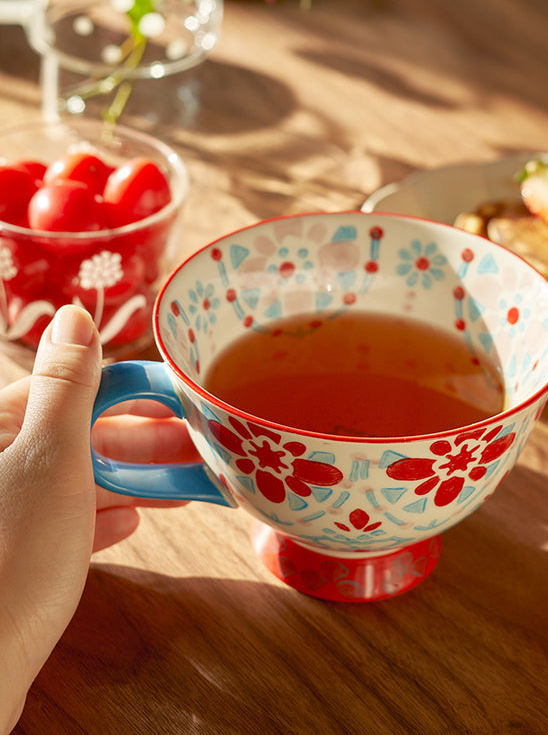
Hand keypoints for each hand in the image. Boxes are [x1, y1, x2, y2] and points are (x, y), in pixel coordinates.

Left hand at [1, 306, 192, 733]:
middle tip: (201, 447)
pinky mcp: (12, 554)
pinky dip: (100, 518)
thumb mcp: (50, 458)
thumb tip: (73, 315)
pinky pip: (62, 522)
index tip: (179, 398)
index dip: (131, 392)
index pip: (72, 391)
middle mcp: (0, 464)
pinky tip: (130, 523)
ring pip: (77, 481)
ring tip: (186, 484)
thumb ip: (67, 387)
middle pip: (80, 438)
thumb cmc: (13, 558)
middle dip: (144, 444)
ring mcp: (6, 511)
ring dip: (133, 481)